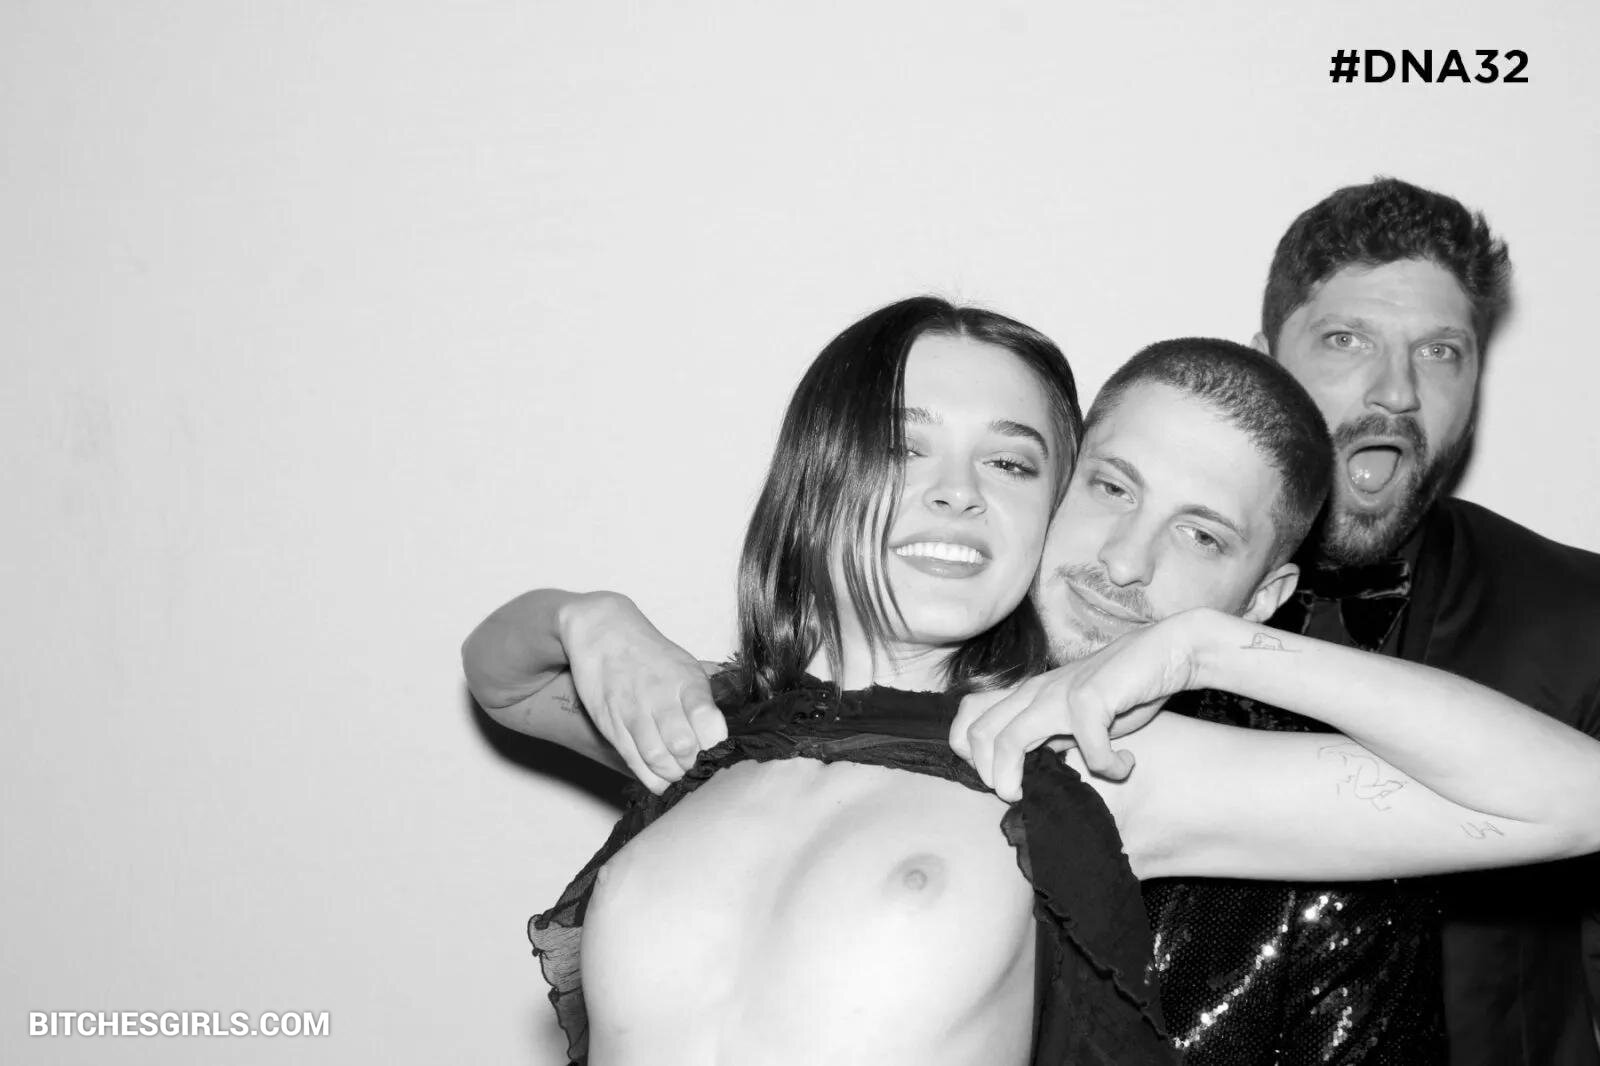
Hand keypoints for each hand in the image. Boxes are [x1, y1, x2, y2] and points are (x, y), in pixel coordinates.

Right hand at [560, 593, 728, 792]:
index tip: (721, 753)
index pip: (706, 718)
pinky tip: (663, 780)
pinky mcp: (611, 726)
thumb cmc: (652, 656)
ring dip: (675, 775)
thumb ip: (710, 694)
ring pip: (657, 758)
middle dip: (696, 766)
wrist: (605, 635)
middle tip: (701, 769)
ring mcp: (633, 712)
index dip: (716, 743)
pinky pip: (634, 761)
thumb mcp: (687, 665)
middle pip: (683, 745)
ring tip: (682, 775)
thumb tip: (741, 719)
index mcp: (686, 679)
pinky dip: (652, 779)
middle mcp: (659, 696)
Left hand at [949, 615, 1200, 800]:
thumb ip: (1049, 738)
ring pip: (1009, 739)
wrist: (1167, 652)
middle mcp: (1035, 691)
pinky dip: (1108, 766)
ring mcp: (1059, 692)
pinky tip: (1126, 764)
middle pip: (978, 734)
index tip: (1001, 780)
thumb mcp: (1075, 718)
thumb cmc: (1124, 689)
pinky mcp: (1090, 697)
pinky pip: (1088, 747)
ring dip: (1013, 777)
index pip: (970, 718)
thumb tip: (1026, 771)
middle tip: (1015, 794)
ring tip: (1030, 794)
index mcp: (1028, 694)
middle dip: (988, 776)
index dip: (972, 756)